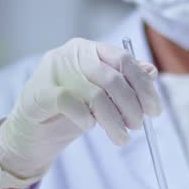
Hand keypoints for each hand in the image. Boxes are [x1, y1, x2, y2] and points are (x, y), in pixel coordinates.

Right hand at [0, 38, 161, 188]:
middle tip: (137, 126)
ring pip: (94, 94)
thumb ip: (125, 83)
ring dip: (113, 121)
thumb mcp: (103, 97)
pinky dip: (85, 117)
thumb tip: (152, 71)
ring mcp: (53, 71)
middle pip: (112, 78)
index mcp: (89, 50)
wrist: (33, 130)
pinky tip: (90, 127)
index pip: (123, 60)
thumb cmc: (70, 111)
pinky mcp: (38, 93)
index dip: (143, 86)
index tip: (155, 111)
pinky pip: (69, 103)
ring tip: (121, 138)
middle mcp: (71, 54)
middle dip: (131, 106)